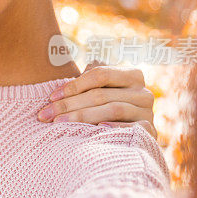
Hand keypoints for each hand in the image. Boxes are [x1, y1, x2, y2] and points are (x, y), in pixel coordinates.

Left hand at [36, 62, 156, 137]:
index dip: (73, 85)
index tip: (51, 97)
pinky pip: (130, 128)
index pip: (100, 74)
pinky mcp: (151, 132)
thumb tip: (57, 57)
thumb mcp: (99, 90)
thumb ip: (89, 76)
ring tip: (58, 123)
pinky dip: (112, 127)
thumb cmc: (105, 109)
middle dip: (69, 104)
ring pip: (112, 109)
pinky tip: (93, 130)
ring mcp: (148, 112)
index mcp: (132, 75)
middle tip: (46, 114)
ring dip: (81, 116)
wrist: (129, 139)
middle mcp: (144, 92)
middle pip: (101, 94)